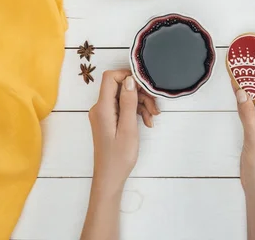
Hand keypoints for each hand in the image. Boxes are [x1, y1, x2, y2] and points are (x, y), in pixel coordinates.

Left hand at [88, 70, 158, 189]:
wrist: (110, 177)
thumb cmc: (119, 156)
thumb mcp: (128, 128)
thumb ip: (128, 102)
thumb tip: (129, 79)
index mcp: (102, 108)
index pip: (110, 77)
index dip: (127, 76)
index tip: (145, 86)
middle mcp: (100, 108)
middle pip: (120, 87)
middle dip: (139, 93)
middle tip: (154, 107)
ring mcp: (104, 114)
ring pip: (124, 97)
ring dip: (141, 104)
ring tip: (153, 117)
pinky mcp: (109, 120)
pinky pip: (123, 108)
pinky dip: (136, 112)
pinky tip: (147, 122)